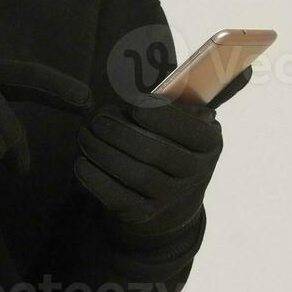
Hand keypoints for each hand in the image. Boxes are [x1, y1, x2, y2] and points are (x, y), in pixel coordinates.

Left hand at [74, 97, 223, 241]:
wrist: (172, 204)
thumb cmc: (172, 147)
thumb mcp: (184, 124)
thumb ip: (175, 101)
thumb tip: (156, 77)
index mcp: (210, 145)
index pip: (190, 130)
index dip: (159, 116)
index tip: (134, 104)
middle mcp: (196, 174)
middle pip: (154, 151)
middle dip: (119, 131)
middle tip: (95, 119)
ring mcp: (171, 199)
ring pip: (134, 173)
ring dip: (102, 150)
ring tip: (84, 135)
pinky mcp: (144, 215)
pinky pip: (117, 197)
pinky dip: (95, 179)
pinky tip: (82, 162)